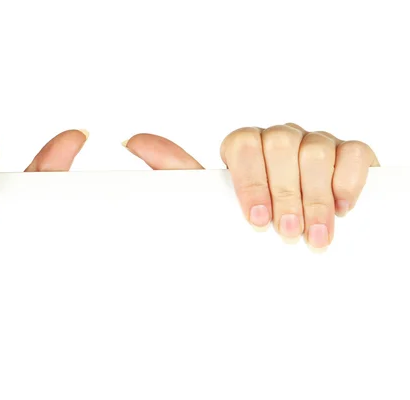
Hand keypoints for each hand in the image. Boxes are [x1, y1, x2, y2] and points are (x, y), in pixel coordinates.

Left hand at [121, 123, 378, 250]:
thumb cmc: (250, 214)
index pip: (242, 145)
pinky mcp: (349, 153)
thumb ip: (180, 173)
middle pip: (280, 146)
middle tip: (286, 234)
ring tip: (314, 235)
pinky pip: (352, 154)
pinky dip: (347, 183)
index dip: (249, 182)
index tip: (255, 220)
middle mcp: (278, 138)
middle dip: (284, 194)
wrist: (295, 229)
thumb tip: (133, 141)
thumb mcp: (213, 198)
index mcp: (244, 146)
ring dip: (315, 199)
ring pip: (315, 151)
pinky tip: (341, 209)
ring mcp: (315, 142)